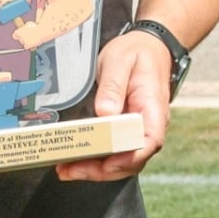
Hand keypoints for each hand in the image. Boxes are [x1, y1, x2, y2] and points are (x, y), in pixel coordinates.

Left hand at [57, 29, 170, 180]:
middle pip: (133, 159)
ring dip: (95, 169)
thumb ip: (113, 86)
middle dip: (101, 170)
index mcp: (153, 107)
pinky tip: (75, 160)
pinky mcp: (126, 130)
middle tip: (69, 170)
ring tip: (65, 169)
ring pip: (123, 161)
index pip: (149, 141)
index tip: (104, 163)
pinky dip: (96, 160)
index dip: (128, 158)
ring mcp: (139, 129)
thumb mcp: (121, 60)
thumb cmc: (136, 53)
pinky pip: (115, 152)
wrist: (148, 47)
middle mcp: (150, 124)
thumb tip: (106, 113)